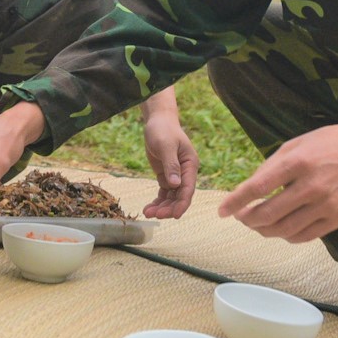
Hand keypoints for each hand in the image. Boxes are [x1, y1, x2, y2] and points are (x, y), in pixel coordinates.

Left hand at [140, 97, 197, 218]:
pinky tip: (148, 208)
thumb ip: (171, 165)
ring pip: (171, 196)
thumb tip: (176, 185)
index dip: (182, 203)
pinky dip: (157, 200)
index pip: (188, 188)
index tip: (174, 215)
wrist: (157, 121)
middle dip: (169, 207)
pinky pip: (164, 192)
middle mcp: (185, 173)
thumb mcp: (166, 146)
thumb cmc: (163, 130)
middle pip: (180, 196)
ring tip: (147, 213)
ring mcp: (176, 175)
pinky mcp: (166, 175)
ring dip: (161, 206)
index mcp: (190, 165)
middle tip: (155, 215)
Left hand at [216, 123, 337, 242]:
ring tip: (256, 224)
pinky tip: (279, 228)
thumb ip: (271, 167)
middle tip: (240, 217)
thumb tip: (249, 190)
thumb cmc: (327, 144)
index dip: (236, 201)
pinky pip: (304, 236)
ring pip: (285, 230)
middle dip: (248, 219)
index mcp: (298, 162)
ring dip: (264, 230)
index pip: (258, 187)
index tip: (222, 211)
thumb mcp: (295, 144)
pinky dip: (286, 236)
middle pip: (269, 213)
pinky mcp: (337, 219)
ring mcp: (326, 205)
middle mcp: (312, 186)